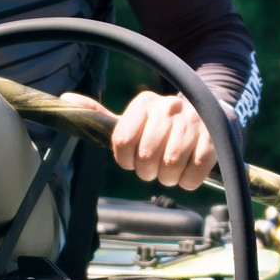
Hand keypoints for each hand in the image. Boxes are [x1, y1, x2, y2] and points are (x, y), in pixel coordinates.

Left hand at [60, 90, 218, 190]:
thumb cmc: (161, 125)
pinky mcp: (214, 136)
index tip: (133, 161)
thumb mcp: (133, 118)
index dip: (126, 160)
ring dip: (168, 179)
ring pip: (170, 166)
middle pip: (146, 157)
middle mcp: (168, 107)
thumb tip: (65, 98)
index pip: (122, 141)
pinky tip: (188, 173)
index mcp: (144, 103)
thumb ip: (101, 114)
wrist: (209, 114)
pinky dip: (189, 181)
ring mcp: (193, 121)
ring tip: (171, 171)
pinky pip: (195, 171)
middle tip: (154, 169)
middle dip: (148, 173)